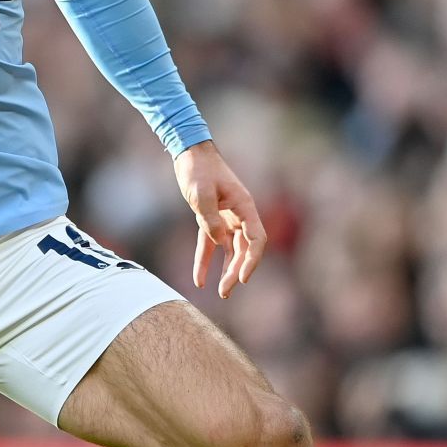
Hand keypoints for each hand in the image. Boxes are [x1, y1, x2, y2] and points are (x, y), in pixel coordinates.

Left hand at [175, 140, 267, 299]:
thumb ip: (210, 218)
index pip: (257, 239)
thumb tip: (219, 240)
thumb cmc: (198, 169)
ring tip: (221, 292)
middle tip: (226, 292)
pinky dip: (204, 261)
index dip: (252, 261)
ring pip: (230, 250)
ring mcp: (225, 218)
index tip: (243, 278)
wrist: (189, 154)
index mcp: (245, 207)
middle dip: (237, 272)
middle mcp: (239, 215)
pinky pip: (209, 245)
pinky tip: (199, 280)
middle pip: (244, 249)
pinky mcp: (210, 220)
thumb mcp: (201, 193)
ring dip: (226, 271)